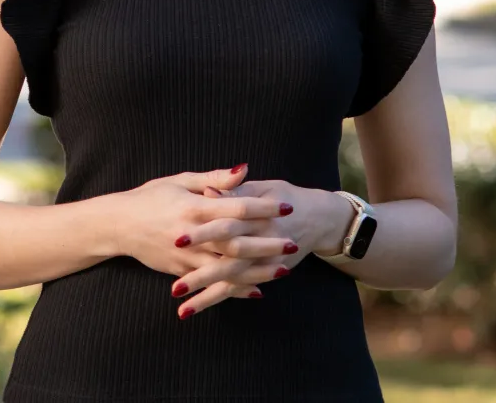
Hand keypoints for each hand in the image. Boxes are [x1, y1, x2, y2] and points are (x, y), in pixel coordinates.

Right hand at [97, 163, 289, 317]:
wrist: (118, 225)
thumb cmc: (150, 197)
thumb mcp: (180, 181)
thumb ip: (214, 178)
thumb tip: (245, 170)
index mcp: (194, 205)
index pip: (236, 206)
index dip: (263, 206)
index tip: (286, 206)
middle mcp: (192, 233)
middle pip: (237, 240)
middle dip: (267, 242)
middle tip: (292, 242)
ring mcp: (186, 255)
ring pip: (228, 266)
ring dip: (258, 269)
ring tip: (283, 269)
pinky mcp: (181, 270)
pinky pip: (213, 282)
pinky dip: (235, 288)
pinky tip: (256, 291)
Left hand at [172, 178, 353, 316]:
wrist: (319, 217)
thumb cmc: (282, 197)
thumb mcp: (261, 188)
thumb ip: (233, 190)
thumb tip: (207, 192)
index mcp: (257, 215)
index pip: (227, 224)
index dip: (203, 233)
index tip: (177, 242)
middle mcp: (262, 241)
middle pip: (229, 259)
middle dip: (202, 275)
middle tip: (176, 287)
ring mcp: (267, 261)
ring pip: (233, 280)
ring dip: (207, 295)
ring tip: (182, 306)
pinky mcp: (269, 271)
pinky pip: (242, 287)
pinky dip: (221, 297)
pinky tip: (198, 307)